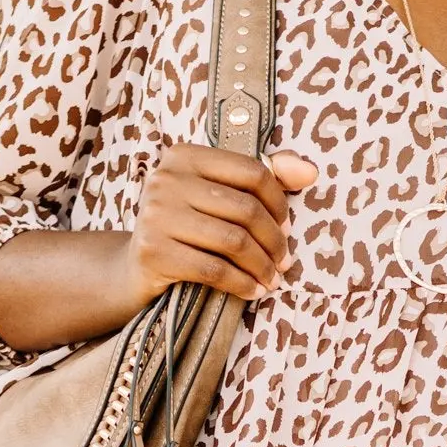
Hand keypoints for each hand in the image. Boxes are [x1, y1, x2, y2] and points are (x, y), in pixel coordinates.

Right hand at [126, 144, 318, 307]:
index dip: (279, 202)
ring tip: (272, 279)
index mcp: (185, 156)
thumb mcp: (215, 195)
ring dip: (262, 266)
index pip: (252, 171)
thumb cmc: (186, 228)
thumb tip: (310, 171)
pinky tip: (253, 291)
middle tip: (284, 261)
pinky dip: (242, 284)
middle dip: (274, 241)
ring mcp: (157, 215)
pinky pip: (215, 269)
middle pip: (245, 209)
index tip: (286, 227)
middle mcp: (167, 179)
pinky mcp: (154, 252)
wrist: (136, 267)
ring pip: (233, 241)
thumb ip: (260, 178)